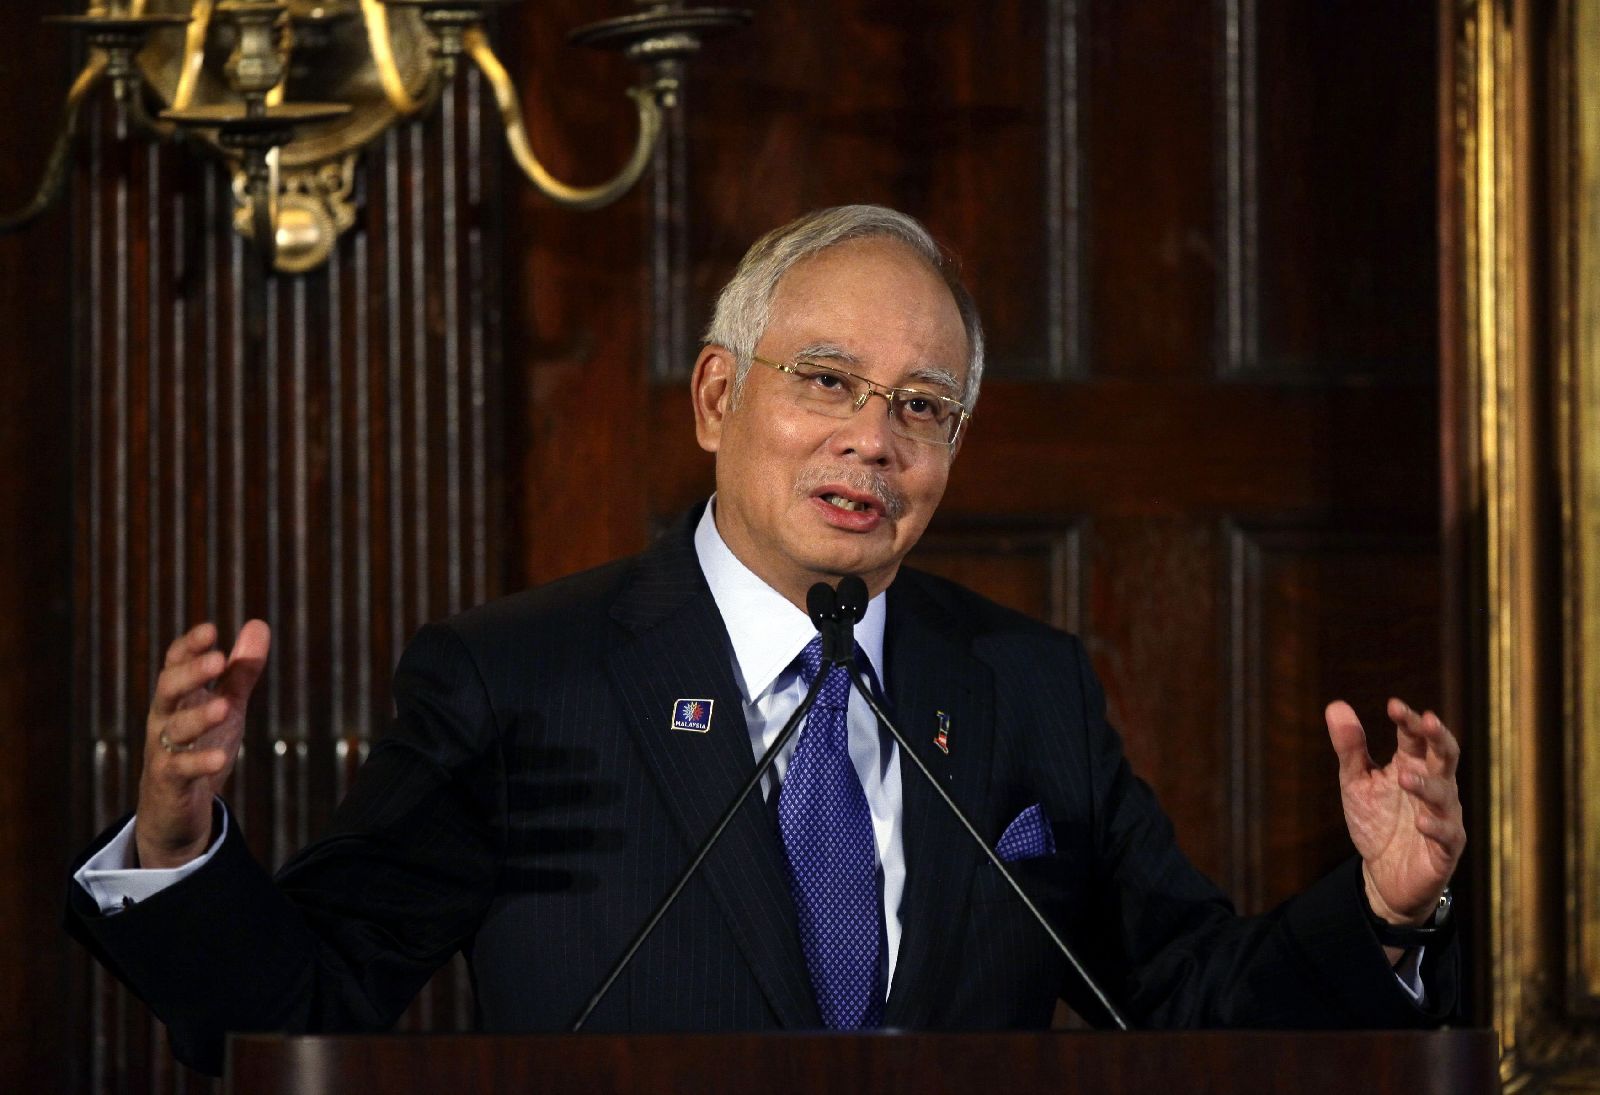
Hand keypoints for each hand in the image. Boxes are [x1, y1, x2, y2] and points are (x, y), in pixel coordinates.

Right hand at [135, 620, 270, 869]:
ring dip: (198, 717)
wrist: (176, 808)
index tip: (211, 630)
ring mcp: (163, 750)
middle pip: (168, 689)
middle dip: (190, 673)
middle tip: (217, 659)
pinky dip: (199, 762)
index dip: (189, 646)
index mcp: (178, 697)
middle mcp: (164, 719)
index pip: (175, 664)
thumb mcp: (226, 705)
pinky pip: (180, 769)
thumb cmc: (200, 746)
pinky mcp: (169, 782)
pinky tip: (222, 757)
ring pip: (174, 729)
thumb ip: (240, 670)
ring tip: (223, 707)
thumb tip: (258, 623)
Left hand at [1326, 699, 1464, 929]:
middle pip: (1445, 756)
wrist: (1384, 876)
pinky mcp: (1445, 849)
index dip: (1408, 720)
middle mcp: (1435, 786)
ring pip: (1444, 795)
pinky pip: (1447, 835)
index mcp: (1413, 765)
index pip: (1416, 736)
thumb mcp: (1356, 782)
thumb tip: (1336, 705)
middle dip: (1438, 737)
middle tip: (1427, 720)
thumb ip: (1350, 747)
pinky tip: (1421, 822)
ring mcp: (1444, 817)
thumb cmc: (1376, 822)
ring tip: (1404, 777)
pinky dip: (1435, 827)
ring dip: (1426, 784)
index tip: (1393, 705)